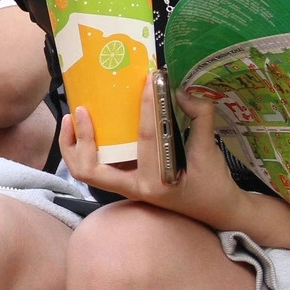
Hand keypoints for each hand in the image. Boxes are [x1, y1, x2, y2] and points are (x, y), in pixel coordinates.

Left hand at [59, 83, 243, 227]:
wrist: (216, 210)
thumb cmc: (215, 184)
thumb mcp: (210, 150)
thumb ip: (200, 118)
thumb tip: (183, 92)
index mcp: (158, 181)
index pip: (146, 138)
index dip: (148, 105)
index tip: (149, 79)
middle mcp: (135, 187)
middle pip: (90, 170)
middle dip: (80, 139)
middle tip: (80, 110)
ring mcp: (127, 186)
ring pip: (86, 171)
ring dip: (73, 146)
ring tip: (73, 117)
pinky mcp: (126, 181)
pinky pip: (97, 167)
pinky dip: (86, 148)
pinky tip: (88, 127)